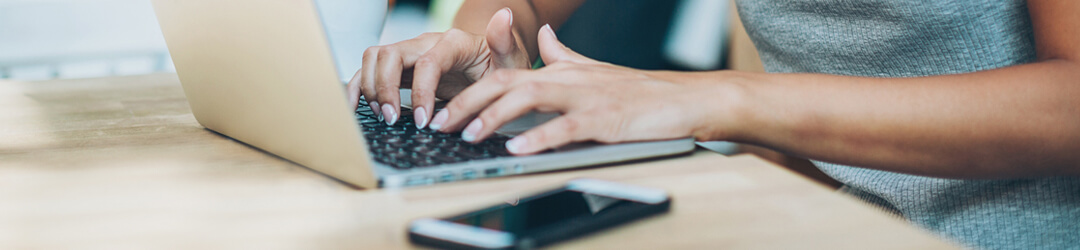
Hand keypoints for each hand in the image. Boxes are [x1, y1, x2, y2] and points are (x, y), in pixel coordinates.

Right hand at [346, 8, 531, 127]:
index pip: (427, 61)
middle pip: (390, 54)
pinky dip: (358, 87)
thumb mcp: (512, 60)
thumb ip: (505, 42)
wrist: (493, 67)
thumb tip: (505, 15)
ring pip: (374, 59)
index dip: (421, 91)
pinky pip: (370, 71)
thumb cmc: (501, 67)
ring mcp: (411, 54)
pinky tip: (358, 108)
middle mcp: (426, 43)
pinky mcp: (402, 69)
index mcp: (453, 42)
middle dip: (385, 88)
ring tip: (384, 117)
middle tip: (394, 119)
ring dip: (371, 87)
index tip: (425, 121)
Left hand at [429, 25, 741, 154]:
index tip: (444, 111)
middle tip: (441, 124)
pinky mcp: (606, 120)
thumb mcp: (595, 70)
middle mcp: (568, 79)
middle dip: (468, 103)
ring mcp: (587, 98)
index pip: (505, 76)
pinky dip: (539, 137)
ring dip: (494, 117)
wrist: (687, 99)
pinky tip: (518, 148)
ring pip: (530, 99)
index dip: (470, 92)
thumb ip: (565, 55)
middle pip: (507, 83)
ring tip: (469, 134)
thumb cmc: (641, 92)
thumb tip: (544, 36)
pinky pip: (566, 127)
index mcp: (561, 71)